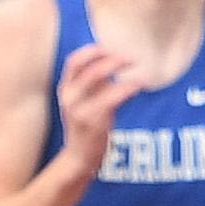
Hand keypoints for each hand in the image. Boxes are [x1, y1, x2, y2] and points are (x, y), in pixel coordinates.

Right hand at [53, 44, 134, 160]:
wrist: (79, 157)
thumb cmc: (87, 127)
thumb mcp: (83, 102)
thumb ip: (93, 84)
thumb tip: (113, 60)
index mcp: (66, 89)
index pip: (74, 62)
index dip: (92, 51)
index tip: (111, 48)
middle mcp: (69, 97)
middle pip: (88, 68)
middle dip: (112, 58)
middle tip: (132, 57)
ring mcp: (79, 109)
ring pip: (97, 79)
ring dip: (119, 68)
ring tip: (138, 67)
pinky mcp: (93, 121)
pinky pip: (111, 97)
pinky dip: (126, 87)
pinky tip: (138, 85)